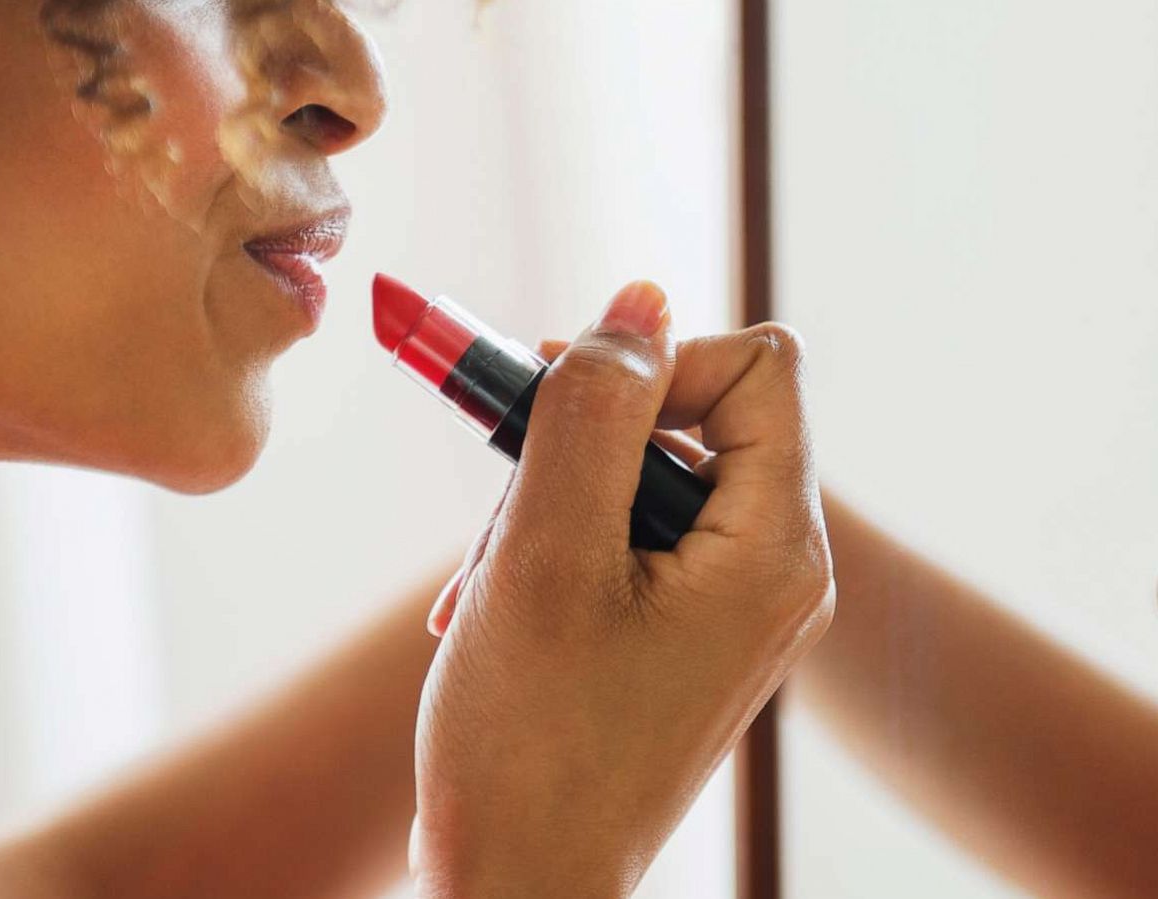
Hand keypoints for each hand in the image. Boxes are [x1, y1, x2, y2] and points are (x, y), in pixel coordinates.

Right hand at [410, 281, 834, 898]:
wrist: (522, 882)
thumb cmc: (531, 738)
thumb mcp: (546, 550)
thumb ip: (595, 409)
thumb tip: (642, 297)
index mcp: (775, 548)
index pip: (756, 365)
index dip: (652, 363)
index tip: (556, 406)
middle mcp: (775, 573)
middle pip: (692, 417)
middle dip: (580, 446)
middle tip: (505, 511)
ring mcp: (732, 608)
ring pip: (643, 479)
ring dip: (549, 506)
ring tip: (488, 588)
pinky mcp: (685, 634)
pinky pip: (628, 541)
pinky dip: (555, 552)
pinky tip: (494, 610)